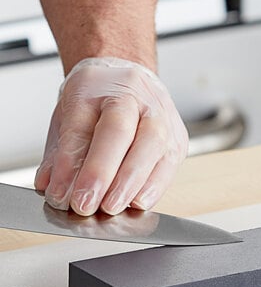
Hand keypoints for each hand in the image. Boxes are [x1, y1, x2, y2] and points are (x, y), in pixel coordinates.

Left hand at [35, 57, 188, 215]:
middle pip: (118, 132)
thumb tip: (55, 189)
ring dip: (131, 183)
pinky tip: (139, 202)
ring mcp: (161, 114)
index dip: (69, 164)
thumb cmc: (97, 101)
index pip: (80, 127)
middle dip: (101, 173)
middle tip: (86, 204)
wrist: (130, 79)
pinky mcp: (178, 137)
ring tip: (113, 207)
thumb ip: (60, 154)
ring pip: (151, 146)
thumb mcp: (68, 118)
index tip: (61, 195)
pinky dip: (155, 186)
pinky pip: (169, 163)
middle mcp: (132, 95)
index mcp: (95, 86)